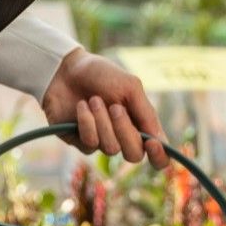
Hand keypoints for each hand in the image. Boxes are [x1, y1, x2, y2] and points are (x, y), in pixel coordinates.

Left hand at [41, 49, 169, 167]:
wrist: (65, 69)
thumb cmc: (101, 74)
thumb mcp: (130, 87)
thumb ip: (146, 113)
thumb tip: (159, 140)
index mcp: (140, 124)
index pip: (158, 154)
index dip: (160, 156)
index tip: (152, 143)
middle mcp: (123, 137)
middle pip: (134, 155)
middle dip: (125, 131)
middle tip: (115, 107)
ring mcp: (102, 141)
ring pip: (111, 149)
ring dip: (102, 122)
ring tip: (93, 100)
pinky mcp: (80, 142)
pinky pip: (90, 144)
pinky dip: (87, 123)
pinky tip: (81, 106)